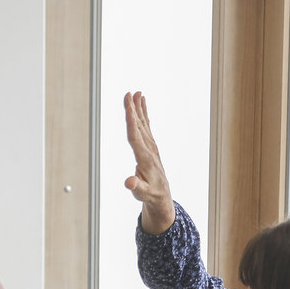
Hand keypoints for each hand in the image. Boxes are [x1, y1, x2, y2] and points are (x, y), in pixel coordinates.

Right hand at [123, 92, 174, 234]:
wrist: (161, 195)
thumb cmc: (149, 194)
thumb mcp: (141, 193)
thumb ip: (136, 186)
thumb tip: (129, 182)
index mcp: (145, 158)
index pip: (136, 136)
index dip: (131, 121)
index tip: (128, 107)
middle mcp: (149, 149)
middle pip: (139, 126)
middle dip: (134, 109)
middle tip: (129, 94)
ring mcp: (151, 146)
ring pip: (143, 123)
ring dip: (138, 108)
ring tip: (135, 93)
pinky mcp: (150, 146)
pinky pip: (145, 127)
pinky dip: (142, 114)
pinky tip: (140, 104)